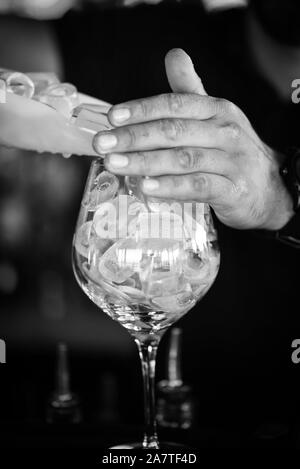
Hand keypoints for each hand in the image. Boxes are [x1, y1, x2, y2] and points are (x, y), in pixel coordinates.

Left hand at [93, 49, 293, 229]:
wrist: (270, 187)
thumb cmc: (232, 151)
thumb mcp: (216, 117)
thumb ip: (190, 91)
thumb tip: (173, 55)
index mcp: (217, 110)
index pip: (174, 104)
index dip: (141, 110)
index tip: (111, 117)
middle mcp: (225, 131)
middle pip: (173, 131)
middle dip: (134, 137)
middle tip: (103, 144)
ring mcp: (231, 161)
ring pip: (182, 159)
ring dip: (145, 162)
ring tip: (115, 165)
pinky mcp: (233, 190)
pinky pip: (198, 186)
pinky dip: (171, 187)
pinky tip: (147, 188)